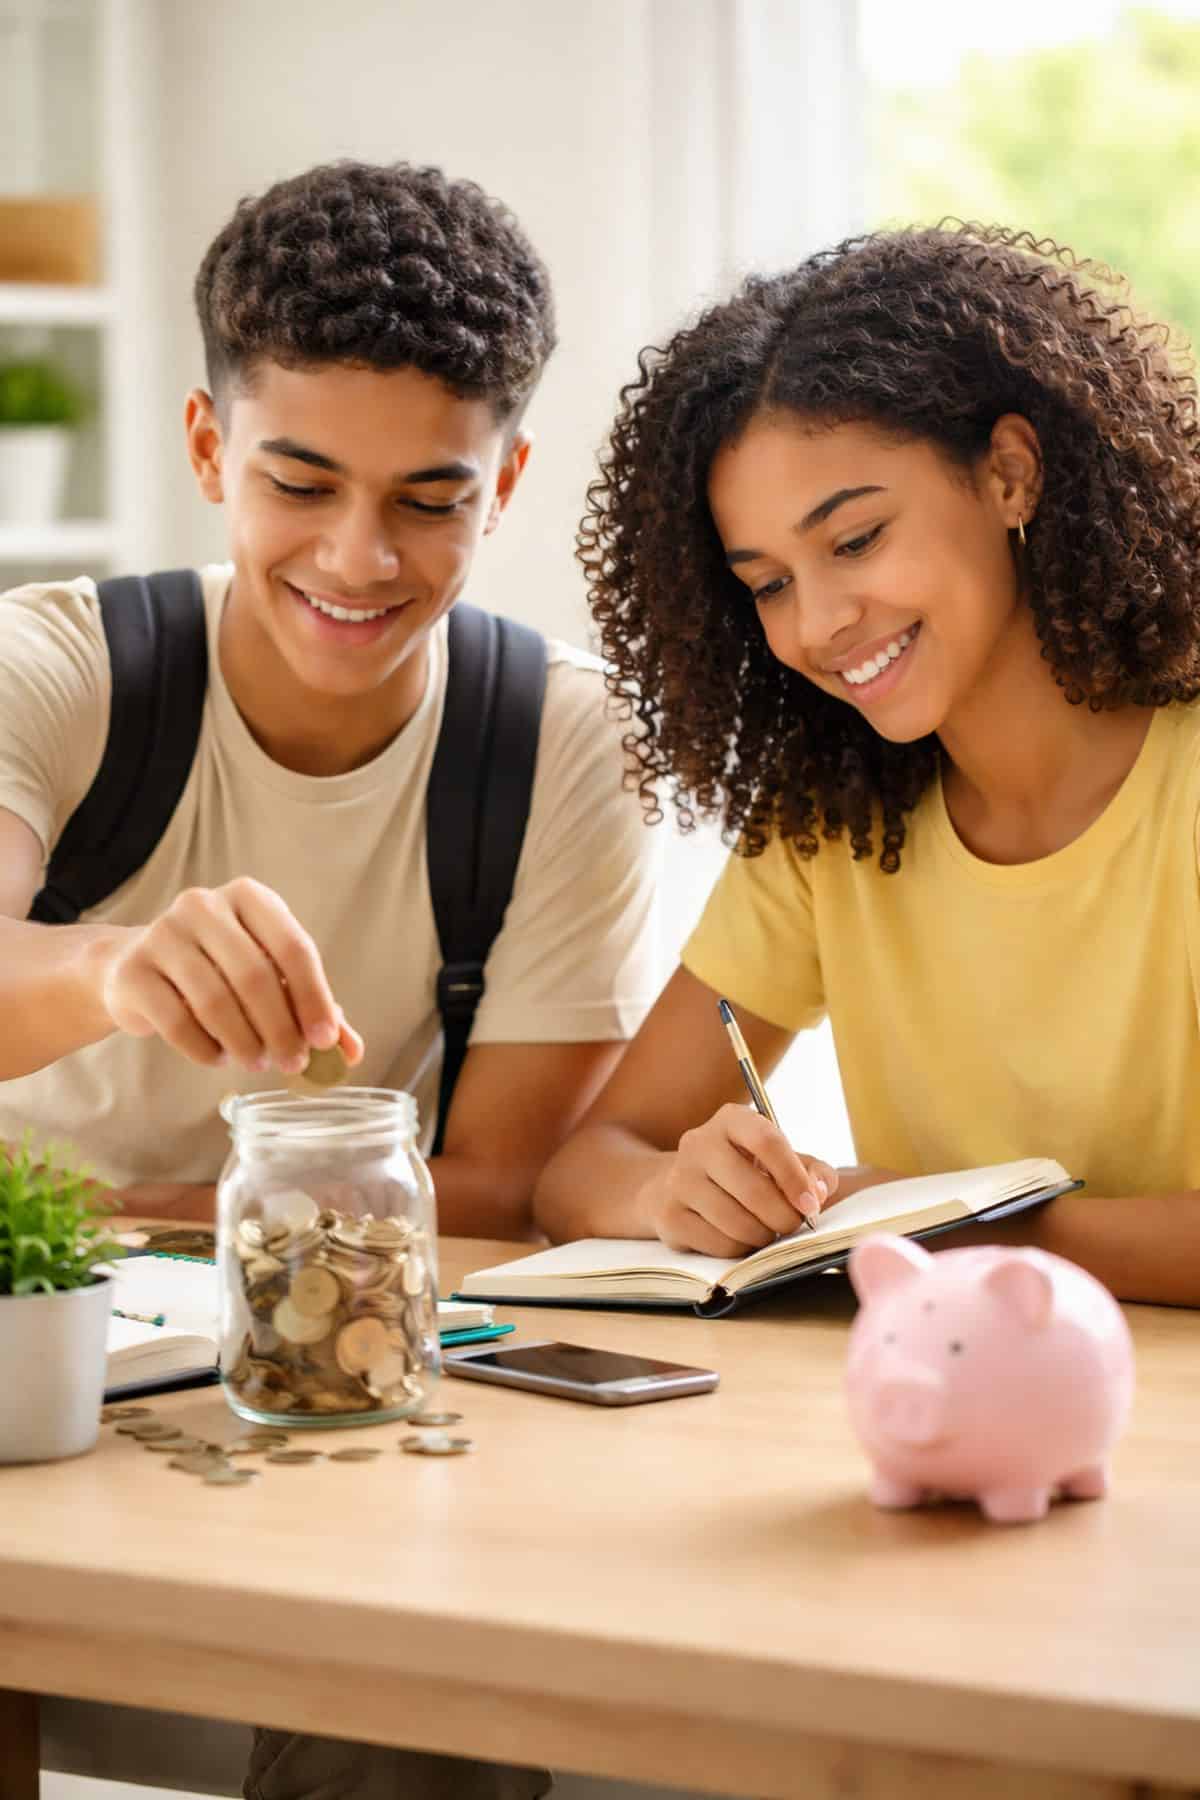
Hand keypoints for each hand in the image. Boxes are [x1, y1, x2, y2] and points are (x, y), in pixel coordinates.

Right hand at [96, 877, 364, 1075]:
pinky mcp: (132, 971)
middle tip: (292, 1063)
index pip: (293, 946)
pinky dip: (205, 1049)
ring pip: (215, 1001)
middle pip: (255, 976)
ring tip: (256, 1063)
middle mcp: (203, 905)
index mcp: (249, 897)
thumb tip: (351, 1053)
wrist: (132, 968)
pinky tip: (218, 1057)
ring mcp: (162, 934)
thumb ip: (311, 1009)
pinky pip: (177, 1022)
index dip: (314, 997)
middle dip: (280, 1029)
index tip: (325, 1040)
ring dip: (244, 1043)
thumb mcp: (269, 977)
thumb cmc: (217, 970)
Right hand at [646, 1103, 837, 1255]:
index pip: (766, 1141)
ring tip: (767, 1231)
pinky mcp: (669, 1215)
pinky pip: (718, 1244)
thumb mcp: (780, 1160)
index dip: (794, 1177)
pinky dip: (741, 1249)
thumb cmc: (743, 1171)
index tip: (811, 1204)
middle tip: (793, 1225)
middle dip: (783, 1216)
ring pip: (736, 1222)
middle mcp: (699, 1143)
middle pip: (752, 1188)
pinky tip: (741, 1239)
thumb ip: (812, 1171)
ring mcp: (679, 1179)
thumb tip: (818, 1193)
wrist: (679, 1185)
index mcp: (731, 1120)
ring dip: (763, 1236)